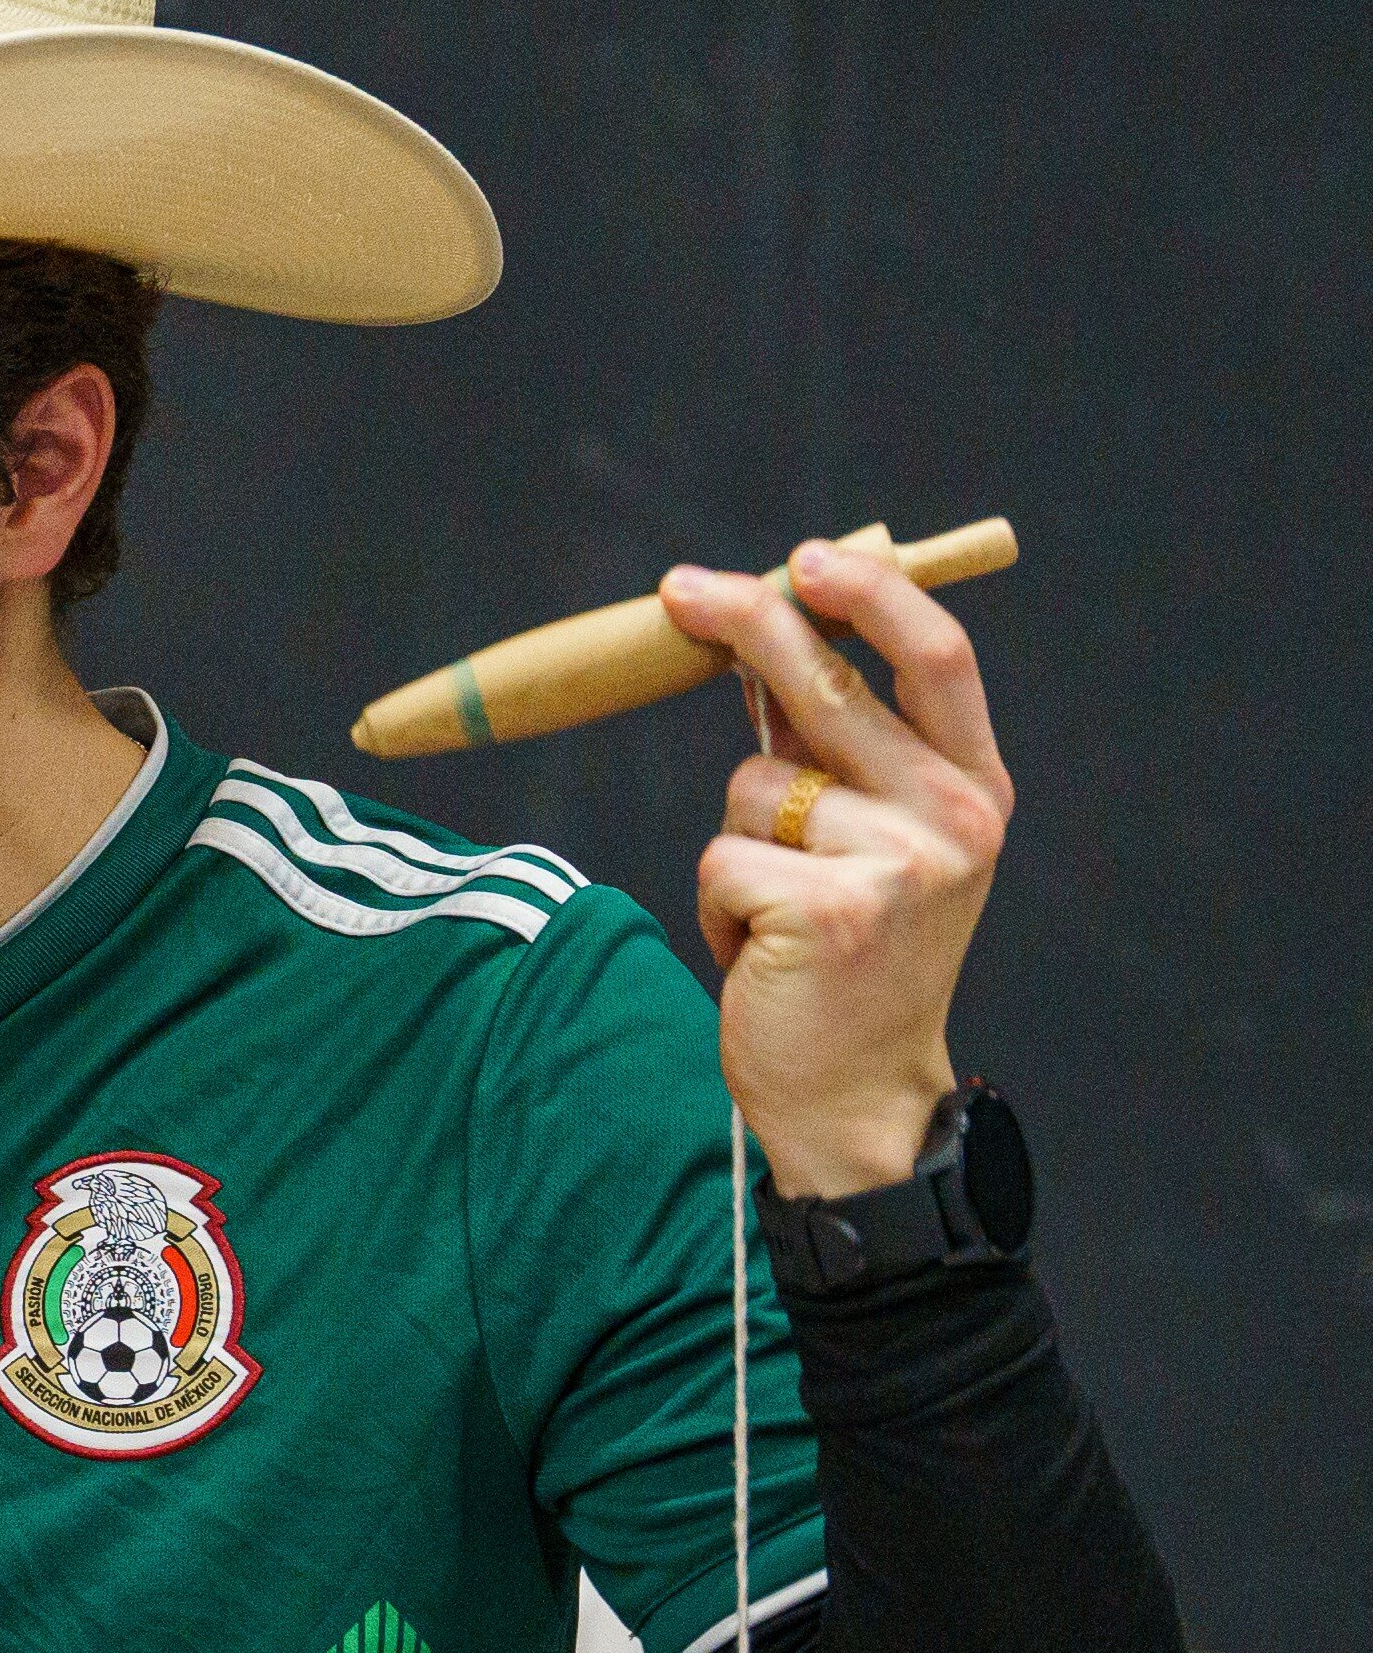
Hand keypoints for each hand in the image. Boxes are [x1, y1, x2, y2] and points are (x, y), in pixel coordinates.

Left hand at [659, 539, 1012, 1196]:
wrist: (858, 1094)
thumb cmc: (849, 958)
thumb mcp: (866, 842)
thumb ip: (833, 749)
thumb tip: (762, 633)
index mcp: (975, 790)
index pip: (937, 659)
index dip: (870, 597)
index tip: (803, 558)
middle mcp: (956, 819)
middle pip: (829, 687)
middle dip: (744, 626)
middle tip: (678, 590)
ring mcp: (899, 866)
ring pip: (749, 788)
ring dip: (732, 848)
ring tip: (777, 915)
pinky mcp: (832, 912)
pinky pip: (718, 859)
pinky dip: (715, 906)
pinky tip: (763, 953)